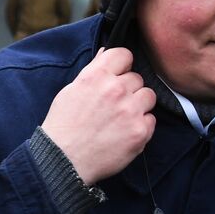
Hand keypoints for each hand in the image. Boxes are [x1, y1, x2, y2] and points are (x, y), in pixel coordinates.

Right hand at [40, 47, 155, 184]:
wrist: (64, 160)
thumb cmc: (63, 126)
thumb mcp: (71, 91)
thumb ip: (93, 72)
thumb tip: (107, 53)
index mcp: (96, 76)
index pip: (124, 54)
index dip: (122, 65)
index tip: (118, 75)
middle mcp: (116, 90)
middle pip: (137, 78)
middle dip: (128, 89)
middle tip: (113, 105)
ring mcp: (130, 111)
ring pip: (148, 96)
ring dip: (138, 105)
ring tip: (121, 118)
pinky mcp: (140, 131)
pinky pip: (151, 119)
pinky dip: (140, 125)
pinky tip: (123, 133)